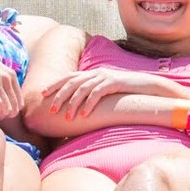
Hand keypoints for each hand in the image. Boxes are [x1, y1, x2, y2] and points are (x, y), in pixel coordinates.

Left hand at [40, 67, 175, 119]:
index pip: (69, 76)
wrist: (147, 86)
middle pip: (72, 82)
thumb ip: (93, 93)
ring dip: (73, 104)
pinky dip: (89, 105)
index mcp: (92, 73)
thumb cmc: (125, 92)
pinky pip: (97, 93)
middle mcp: (96, 73)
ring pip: (83, 89)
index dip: (54, 84)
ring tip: (67, 117)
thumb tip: (78, 106)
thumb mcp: (106, 90)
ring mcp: (105, 76)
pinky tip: (83, 115)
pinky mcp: (114, 83)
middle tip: (51, 109)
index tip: (42, 93)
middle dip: (59, 96)